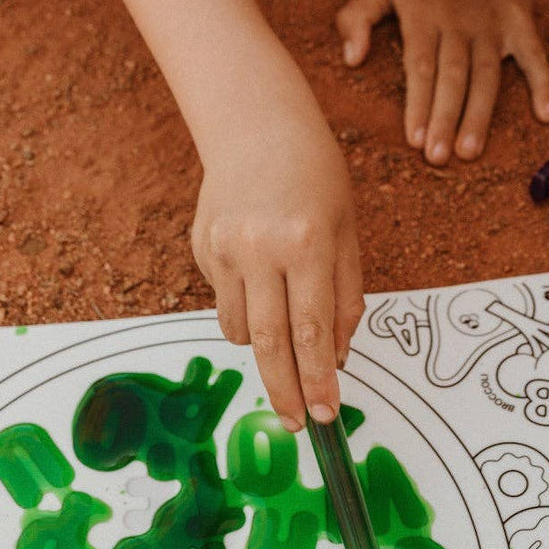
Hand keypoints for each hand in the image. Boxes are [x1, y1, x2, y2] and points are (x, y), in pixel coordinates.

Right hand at [191, 102, 364, 431]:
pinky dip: (246, 307)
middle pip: (269, 343)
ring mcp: (223, 249)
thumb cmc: (315, 176)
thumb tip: (336, 357)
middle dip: (284, 391)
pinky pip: (224, 300)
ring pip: (239, 329)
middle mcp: (260, 248)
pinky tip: (259, 275)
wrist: (255, 125)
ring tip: (283, 327)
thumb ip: (344, 297)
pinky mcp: (201, 248)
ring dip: (264, 346)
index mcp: (306, 241)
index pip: (312, 329)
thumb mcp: (347, 231)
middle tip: (296, 423)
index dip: (318, 378)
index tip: (325, 414)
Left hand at [336, 0, 548, 163]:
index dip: (417, 103)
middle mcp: (459, 25)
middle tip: (438, 157)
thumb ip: (356, 17)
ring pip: (487, 76)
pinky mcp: (520, 23)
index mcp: (423, 16)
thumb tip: (350, 58)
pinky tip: (547, 113)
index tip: (413, 139)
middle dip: (445, 118)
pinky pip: (535, 55)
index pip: (420, 67)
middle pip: (452, 78)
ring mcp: (493, 26)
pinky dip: (544, 82)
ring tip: (471, 150)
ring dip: (480, 115)